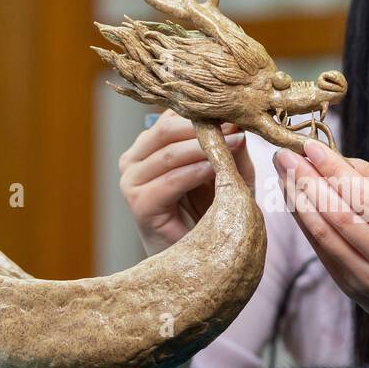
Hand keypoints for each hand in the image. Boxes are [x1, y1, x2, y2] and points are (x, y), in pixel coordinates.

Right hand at [118, 108, 254, 256]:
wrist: (199, 260)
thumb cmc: (213, 215)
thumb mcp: (229, 174)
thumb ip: (231, 148)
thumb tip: (236, 120)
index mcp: (151, 145)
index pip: (174, 115)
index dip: (205, 110)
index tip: (236, 107)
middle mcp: (135, 158)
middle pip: (167, 127)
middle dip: (204, 125)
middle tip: (237, 123)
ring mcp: (131, 181)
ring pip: (168, 152)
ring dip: (204, 146)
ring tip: (235, 142)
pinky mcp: (138, 204)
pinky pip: (168, 181)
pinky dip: (195, 172)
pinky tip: (217, 169)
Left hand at [272, 138, 368, 349]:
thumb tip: (336, 158)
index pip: (367, 197)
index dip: (335, 170)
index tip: (311, 146)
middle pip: (340, 215)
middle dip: (307, 181)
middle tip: (285, 156)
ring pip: (325, 235)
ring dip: (298, 202)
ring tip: (283, 176)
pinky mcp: (353, 291)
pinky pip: (323, 251)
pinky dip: (305, 223)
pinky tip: (295, 202)